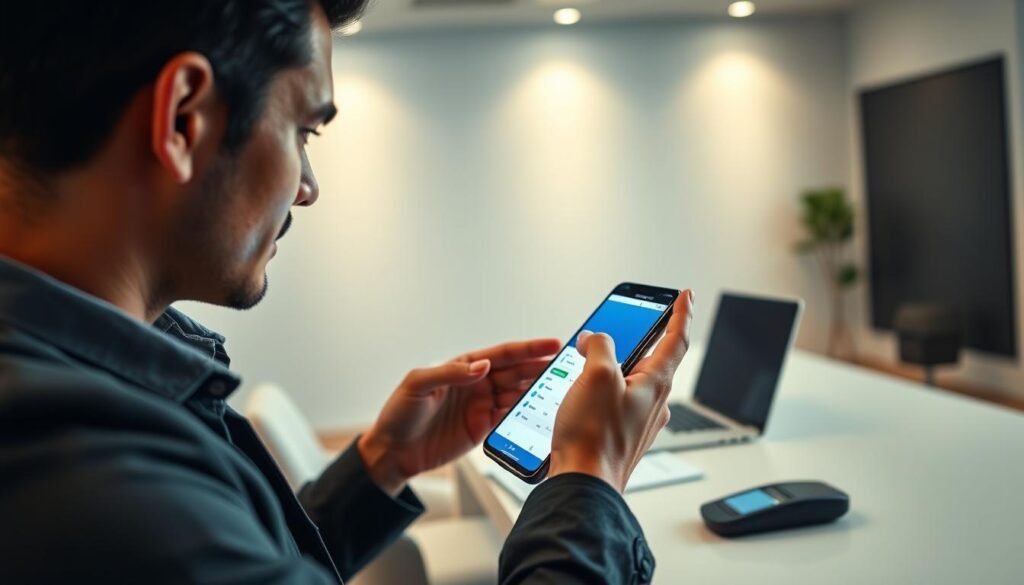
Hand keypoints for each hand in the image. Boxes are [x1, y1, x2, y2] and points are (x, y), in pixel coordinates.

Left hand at [358, 338, 560, 494]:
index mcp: (462, 367)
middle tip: (565, 366)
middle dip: (540, 367)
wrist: (392, 452)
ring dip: (537, 390)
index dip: (528, 348)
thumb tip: (482, 366)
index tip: (551, 343)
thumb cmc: (398, 414)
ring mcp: (480, 406)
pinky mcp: (482, 428)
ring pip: (516, 394)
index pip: (501, 354)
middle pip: (515, 372)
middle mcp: (475, 383)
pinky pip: (509, 418)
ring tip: (560, 388)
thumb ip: (451, 373)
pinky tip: (541, 411)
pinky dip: (526, 414)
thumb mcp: (418, 385)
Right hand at [549, 290, 692, 491]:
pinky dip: (601, 390)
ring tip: (587, 361)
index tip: (685, 296)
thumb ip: (600, 347)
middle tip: (621, 326)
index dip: (681, 313)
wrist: (584, 486)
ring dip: (612, 367)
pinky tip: (581, 395)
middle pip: (651, 359)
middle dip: (635, 340)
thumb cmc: (593, 437)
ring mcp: (639, 421)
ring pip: (631, 382)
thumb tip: (596, 340)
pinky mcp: (622, 435)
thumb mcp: (596, 376)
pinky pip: (616, 402)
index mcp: (656, 383)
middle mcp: (653, 403)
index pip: (677, 339)